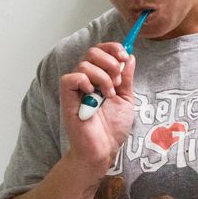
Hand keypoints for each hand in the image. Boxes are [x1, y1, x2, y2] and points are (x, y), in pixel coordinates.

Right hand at [59, 41, 135, 168]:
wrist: (104, 150)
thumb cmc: (112, 129)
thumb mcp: (126, 99)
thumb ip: (126, 79)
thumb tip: (130, 57)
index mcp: (99, 78)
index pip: (100, 51)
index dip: (113, 48)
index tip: (125, 57)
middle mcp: (86, 81)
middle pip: (91, 52)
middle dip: (110, 61)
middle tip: (118, 81)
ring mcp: (76, 90)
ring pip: (84, 64)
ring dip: (103, 77)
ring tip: (109, 94)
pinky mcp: (67, 100)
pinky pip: (69, 78)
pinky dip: (84, 81)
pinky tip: (93, 94)